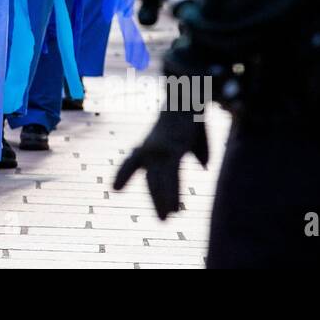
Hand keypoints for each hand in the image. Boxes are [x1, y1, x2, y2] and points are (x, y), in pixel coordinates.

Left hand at [112, 104, 208, 219]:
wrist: (188, 99)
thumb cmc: (190, 117)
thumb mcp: (192, 137)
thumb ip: (198, 153)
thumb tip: (204, 166)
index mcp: (150, 146)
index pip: (132, 162)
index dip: (124, 175)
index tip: (115, 189)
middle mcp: (151, 150)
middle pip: (151, 179)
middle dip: (155, 198)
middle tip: (164, 219)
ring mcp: (159, 150)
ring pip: (158, 181)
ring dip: (162, 201)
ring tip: (167, 219)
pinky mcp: (173, 150)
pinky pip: (171, 177)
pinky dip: (171, 194)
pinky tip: (174, 208)